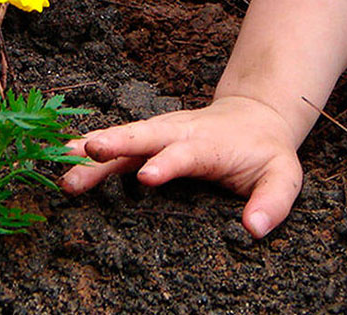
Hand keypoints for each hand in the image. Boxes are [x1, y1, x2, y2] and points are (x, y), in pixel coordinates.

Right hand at [60, 96, 303, 237]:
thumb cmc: (266, 152)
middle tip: (88, 154)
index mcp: (209, 144)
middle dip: (116, 143)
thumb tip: (253, 229)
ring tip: (63, 162)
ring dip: (93, 148)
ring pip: (124, 138)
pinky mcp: (147, 139)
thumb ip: (271, 202)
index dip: (167, 163)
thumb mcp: (283, 176)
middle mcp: (179, 133)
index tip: (146, 177)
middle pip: (144, 136)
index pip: (185, 153)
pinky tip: (62, 157)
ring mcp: (160, 133)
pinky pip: (116, 143)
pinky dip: (89, 148)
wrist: (254, 117)